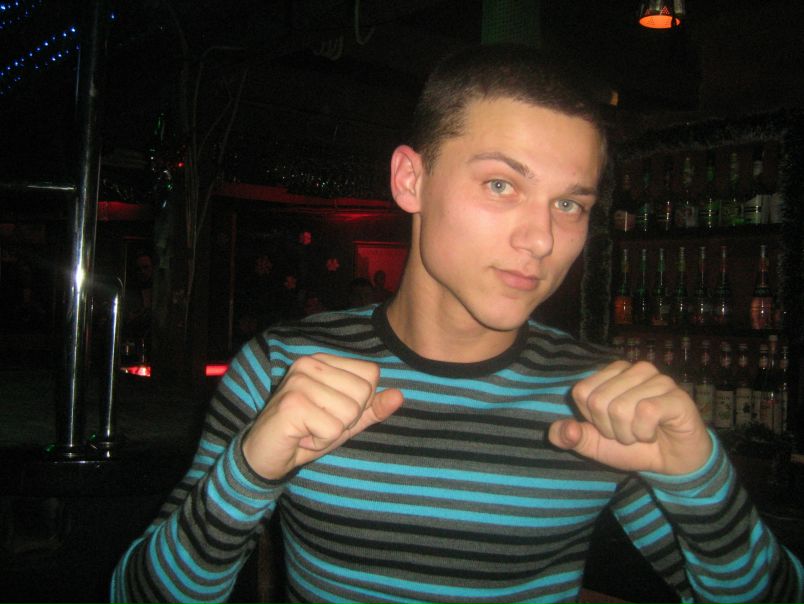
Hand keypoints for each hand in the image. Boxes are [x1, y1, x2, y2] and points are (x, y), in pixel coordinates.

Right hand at [242, 353, 403, 479]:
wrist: (266, 457)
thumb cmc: (307, 435)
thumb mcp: (346, 422)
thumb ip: (372, 409)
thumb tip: (399, 396)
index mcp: (324, 361)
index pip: (371, 374)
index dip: (361, 402)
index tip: (333, 412)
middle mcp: (309, 364)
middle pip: (364, 392)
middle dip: (347, 419)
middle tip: (319, 423)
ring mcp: (298, 382)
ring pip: (350, 412)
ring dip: (332, 431)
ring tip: (309, 429)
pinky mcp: (292, 404)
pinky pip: (333, 429)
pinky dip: (320, 441)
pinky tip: (301, 436)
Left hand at [548, 360, 711, 475]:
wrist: (672, 464)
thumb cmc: (634, 447)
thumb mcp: (595, 445)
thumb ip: (571, 437)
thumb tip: (557, 431)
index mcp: (611, 373)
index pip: (582, 393)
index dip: (592, 419)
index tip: (610, 426)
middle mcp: (633, 369)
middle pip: (599, 402)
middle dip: (611, 429)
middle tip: (630, 432)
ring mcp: (657, 379)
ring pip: (621, 408)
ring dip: (629, 433)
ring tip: (643, 432)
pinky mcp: (676, 395)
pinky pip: (646, 413)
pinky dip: (645, 433)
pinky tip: (656, 433)